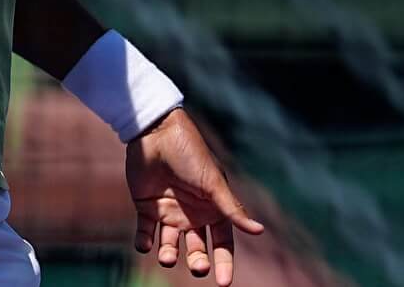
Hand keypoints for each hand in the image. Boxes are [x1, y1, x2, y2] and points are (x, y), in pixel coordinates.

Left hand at [126, 108, 263, 283]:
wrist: (156, 131)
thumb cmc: (190, 154)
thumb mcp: (213, 182)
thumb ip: (231, 209)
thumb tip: (259, 231)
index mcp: (213, 209)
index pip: (222, 243)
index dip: (224, 263)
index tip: (223, 283)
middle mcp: (192, 214)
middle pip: (197, 249)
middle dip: (198, 261)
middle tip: (198, 267)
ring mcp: (168, 212)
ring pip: (170, 245)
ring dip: (169, 255)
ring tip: (168, 257)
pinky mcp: (146, 206)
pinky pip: (145, 232)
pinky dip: (144, 242)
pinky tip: (145, 246)